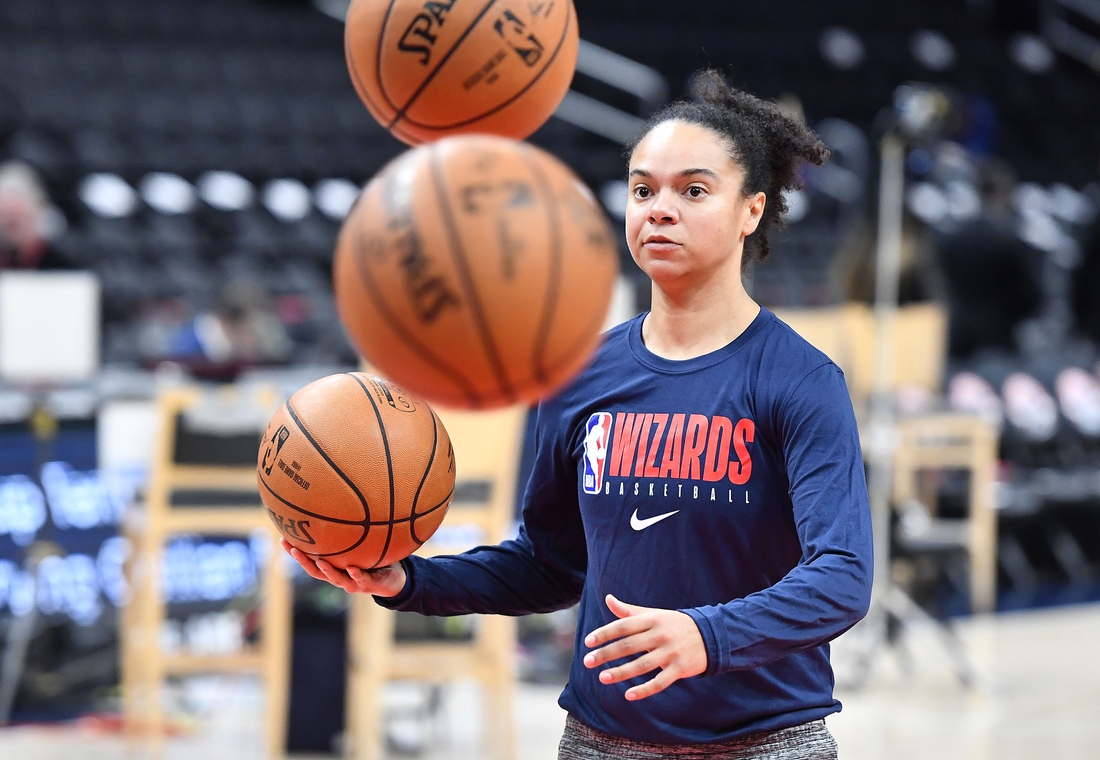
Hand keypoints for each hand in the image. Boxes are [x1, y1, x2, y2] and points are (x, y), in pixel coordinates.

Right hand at [280, 539, 406, 596]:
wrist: (394, 580)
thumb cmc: (374, 561)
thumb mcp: (361, 544)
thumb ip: (350, 532)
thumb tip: (340, 504)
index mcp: (334, 567)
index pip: (310, 559)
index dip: (296, 552)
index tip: (282, 539)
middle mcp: (339, 576)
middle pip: (316, 571)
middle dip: (303, 561)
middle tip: (292, 548)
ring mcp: (352, 582)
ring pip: (336, 578)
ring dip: (326, 570)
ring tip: (319, 560)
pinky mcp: (368, 584)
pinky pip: (361, 579)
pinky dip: (356, 574)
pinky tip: (352, 567)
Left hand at [582, 593, 707, 700]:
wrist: (710, 635)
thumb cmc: (675, 624)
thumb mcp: (654, 614)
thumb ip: (629, 611)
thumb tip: (608, 599)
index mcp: (652, 620)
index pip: (623, 626)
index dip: (604, 633)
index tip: (587, 642)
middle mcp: (660, 635)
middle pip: (628, 645)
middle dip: (606, 653)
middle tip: (587, 661)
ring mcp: (670, 653)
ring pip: (641, 665)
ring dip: (621, 672)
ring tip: (602, 677)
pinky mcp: (680, 669)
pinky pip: (659, 682)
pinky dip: (644, 689)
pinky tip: (628, 695)